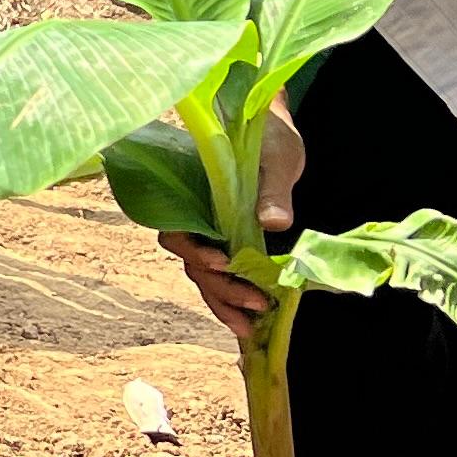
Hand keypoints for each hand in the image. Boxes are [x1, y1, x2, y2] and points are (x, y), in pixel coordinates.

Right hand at [162, 110, 305, 343]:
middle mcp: (197, 218)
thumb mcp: (276, 156)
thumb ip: (273, 189)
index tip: (224, 262)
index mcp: (196, 195)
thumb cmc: (269, 136)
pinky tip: (251, 318)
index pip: (179, 231)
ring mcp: (212, 233)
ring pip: (204, 276)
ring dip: (224, 302)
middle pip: (192, 264)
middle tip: (256, 305)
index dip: (196, 252)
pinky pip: (222, 276)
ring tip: (251, 327)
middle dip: (220, 289)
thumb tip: (274, 223)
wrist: (271, 129)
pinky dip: (232, 299)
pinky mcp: (231, 242)